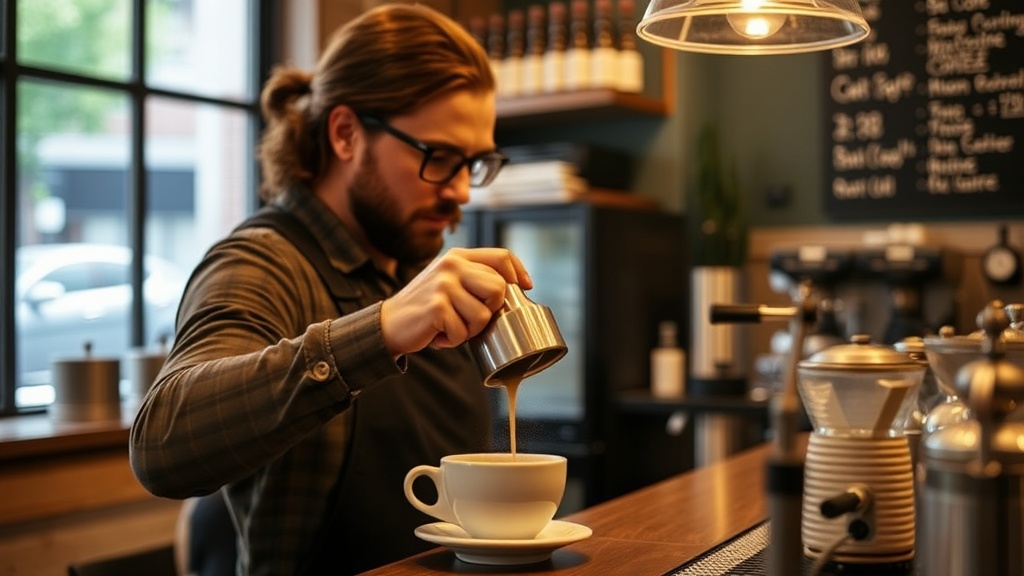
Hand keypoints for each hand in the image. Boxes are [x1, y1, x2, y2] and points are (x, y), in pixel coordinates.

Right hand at [380, 247, 532, 355]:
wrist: (389, 323)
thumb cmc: (425, 306)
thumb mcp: (449, 281)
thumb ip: (475, 277)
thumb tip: (515, 287)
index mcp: (458, 256)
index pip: (501, 256)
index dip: (519, 272)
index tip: (526, 286)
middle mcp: (451, 265)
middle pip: (498, 288)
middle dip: (489, 311)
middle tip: (468, 318)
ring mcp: (444, 285)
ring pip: (484, 314)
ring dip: (470, 330)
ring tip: (451, 326)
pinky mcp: (437, 306)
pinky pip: (463, 331)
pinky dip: (452, 340)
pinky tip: (438, 334)